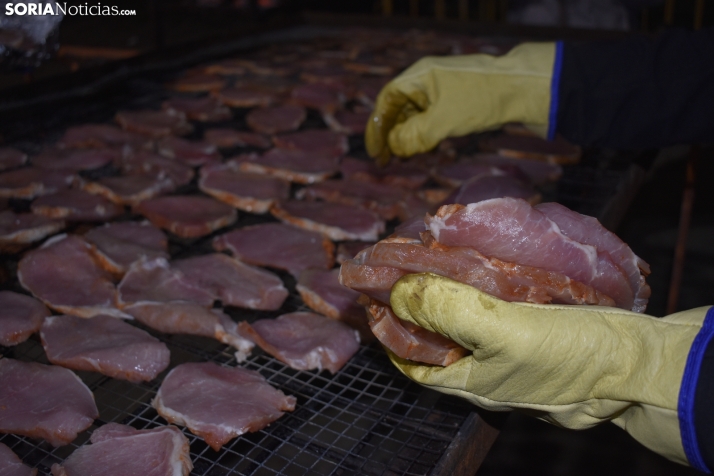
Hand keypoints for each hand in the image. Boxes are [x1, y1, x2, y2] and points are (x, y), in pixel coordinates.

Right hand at [365, 42, 556, 163]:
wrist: (522, 88)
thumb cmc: (480, 99)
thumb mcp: (443, 121)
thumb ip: (414, 136)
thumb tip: (395, 148)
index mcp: (419, 76)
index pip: (387, 100)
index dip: (377, 127)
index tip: (376, 152)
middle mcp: (427, 80)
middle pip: (398, 107)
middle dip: (390, 134)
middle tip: (387, 161)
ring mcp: (442, 88)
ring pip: (415, 113)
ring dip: (407, 135)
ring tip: (405, 157)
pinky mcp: (456, 99)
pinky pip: (431, 116)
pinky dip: (424, 133)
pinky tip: (426, 148)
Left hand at [389, 273, 708, 466]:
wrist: (640, 363)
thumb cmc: (573, 356)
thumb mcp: (503, 330)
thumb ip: (449, 311)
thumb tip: (398, 292)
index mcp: (467, 380)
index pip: (409, 359)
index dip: (386, 329)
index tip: (372, 297)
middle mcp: (483, 372)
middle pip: (433, 339)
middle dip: (414, 307)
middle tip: (402, 269)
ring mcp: (508, 356)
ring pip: (463, 325)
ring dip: (446, 296)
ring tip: (434, 262)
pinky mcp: (533, 338)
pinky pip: (494, 315)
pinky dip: (480, 292)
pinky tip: (482, 267)